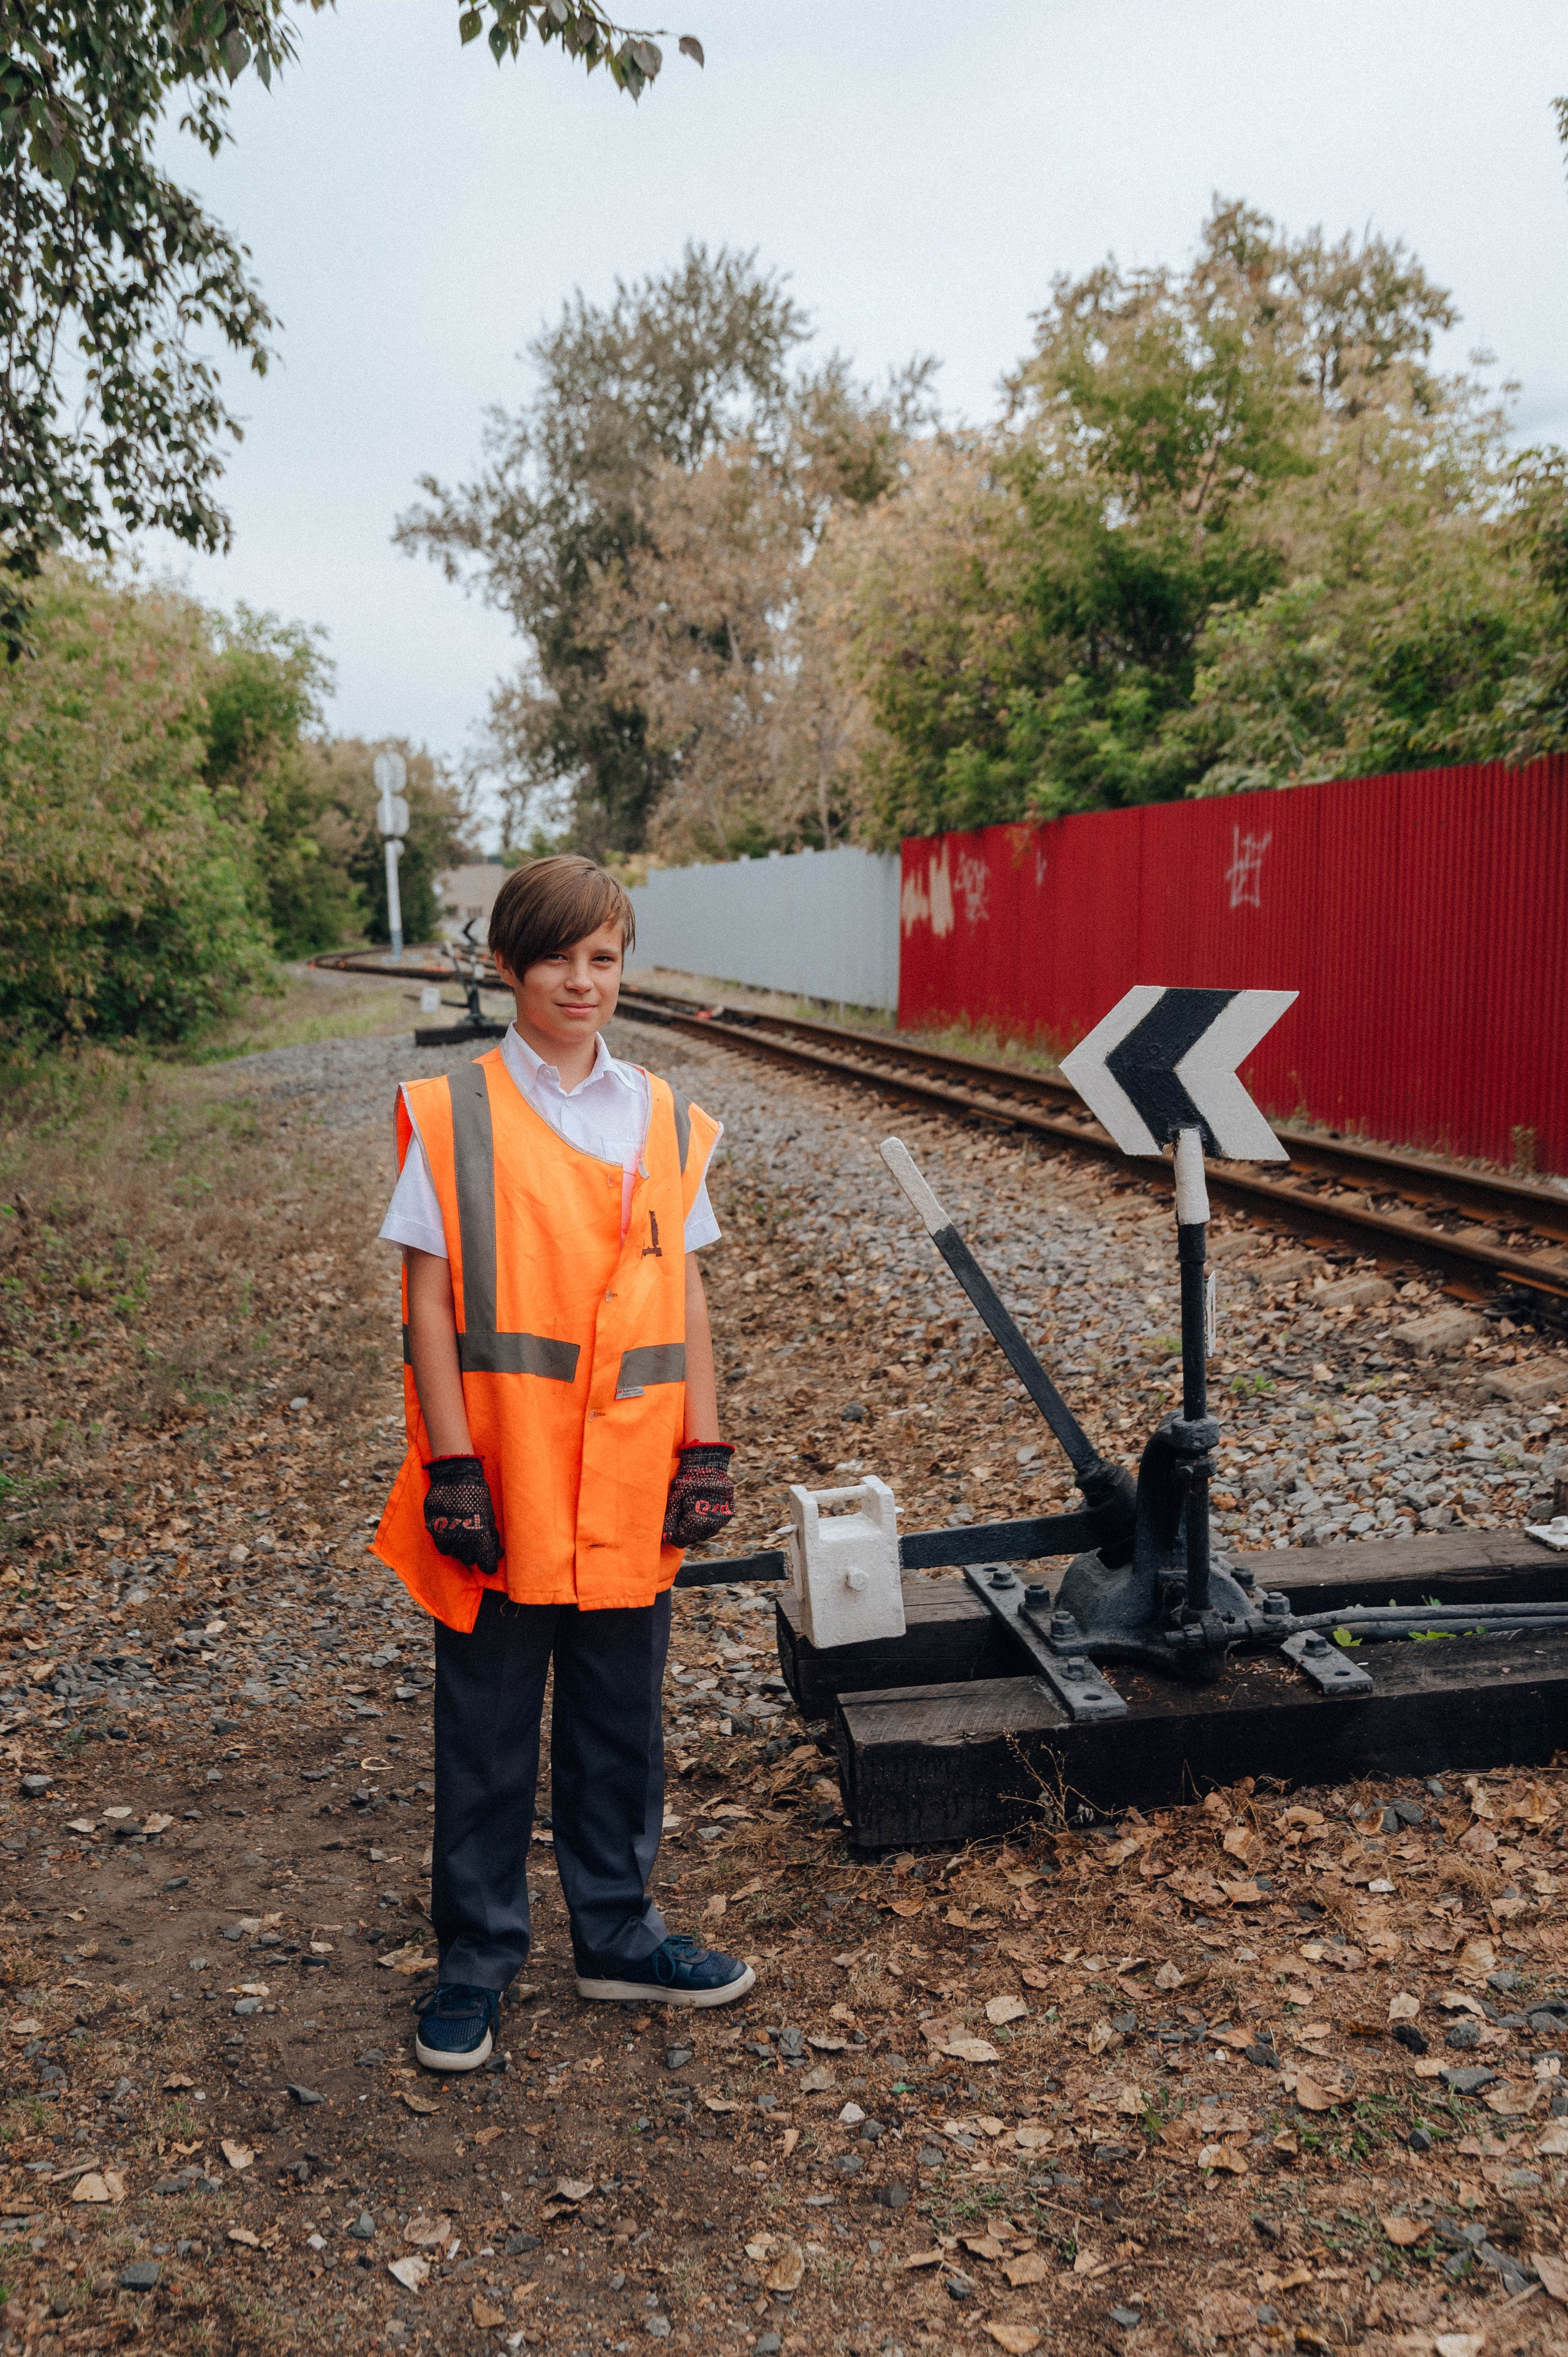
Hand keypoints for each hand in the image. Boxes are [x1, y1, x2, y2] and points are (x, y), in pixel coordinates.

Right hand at [423, 1455, 500, 1575]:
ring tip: (463, 1534)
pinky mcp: (434, 1530)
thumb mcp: (489, 1513)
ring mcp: (446, 1535)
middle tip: (476, 1542)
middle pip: (469, 1559)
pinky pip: (442, 1547)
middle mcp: (462, 1539)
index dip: (489, 1564)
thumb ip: (491, 1535)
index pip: (486, 1562)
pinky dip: (448, 1544)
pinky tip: (452, 1533)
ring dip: (460, 1548)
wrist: (454, 1475)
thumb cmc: (476, 1493)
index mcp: (479, 1535)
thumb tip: (498, 1552)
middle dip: (474, 1553)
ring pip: (455, 1554)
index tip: (489, 1563)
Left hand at [662, 1442, 735, 1547]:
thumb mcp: (675, 1500)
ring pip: (706, 1533)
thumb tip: (663, 1537)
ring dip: (697, 1529)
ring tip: (689, 1514)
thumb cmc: (688, 1481)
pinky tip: (701, 1511)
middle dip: (684, 1532)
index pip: (682, 1539)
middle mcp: (711, 1524)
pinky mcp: (729, 1513)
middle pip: (694, 1537)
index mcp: (697, 1522)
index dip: (673, 1535)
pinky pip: (716, 1524)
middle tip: (678, 1521)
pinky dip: (707, 1522)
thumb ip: (669, 1521)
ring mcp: (722, 1519)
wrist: (708, 1464)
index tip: (669, 1530)